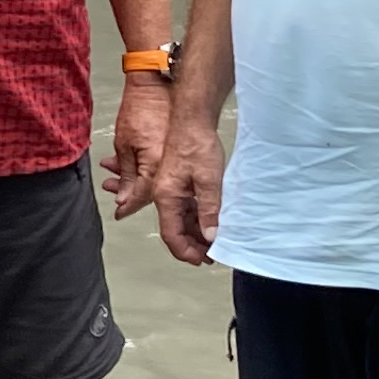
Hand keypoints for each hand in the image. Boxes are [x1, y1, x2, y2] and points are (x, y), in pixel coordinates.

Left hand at [103, 72, 169, 217]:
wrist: (154, 84)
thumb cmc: (139, 108)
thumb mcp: (124, 145)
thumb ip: (125, 175)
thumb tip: (124, 198)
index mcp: (157, 165)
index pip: (142, 196)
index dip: (128, 205)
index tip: (118, 213)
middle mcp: (169, 164)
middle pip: (148, 189)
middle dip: (127, 191)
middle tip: (111, 190)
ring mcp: (171, 156)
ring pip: (150, 177)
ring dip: (130, 177)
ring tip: (110, 172)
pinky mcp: (171, 147)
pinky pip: (156, 165)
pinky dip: (139, 166)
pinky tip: (123, 162)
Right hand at [152, 124, 224, 266]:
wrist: (192, 118)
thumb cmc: (196, 143)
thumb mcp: (209, 180)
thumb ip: (209, 210)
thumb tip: (210, 235)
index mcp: (166, 196)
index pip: (171, 235)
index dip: (186, 251)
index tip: (202, 260)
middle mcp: (164, 195)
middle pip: (175, 230)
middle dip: (193, 246)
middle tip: (211, 256)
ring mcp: (171, 189)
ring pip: (181, 220)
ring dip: (196, 233)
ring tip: (214, 243)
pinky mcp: (179, 183)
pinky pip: (186, 208)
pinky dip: (198, 218)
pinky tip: (211, 222)